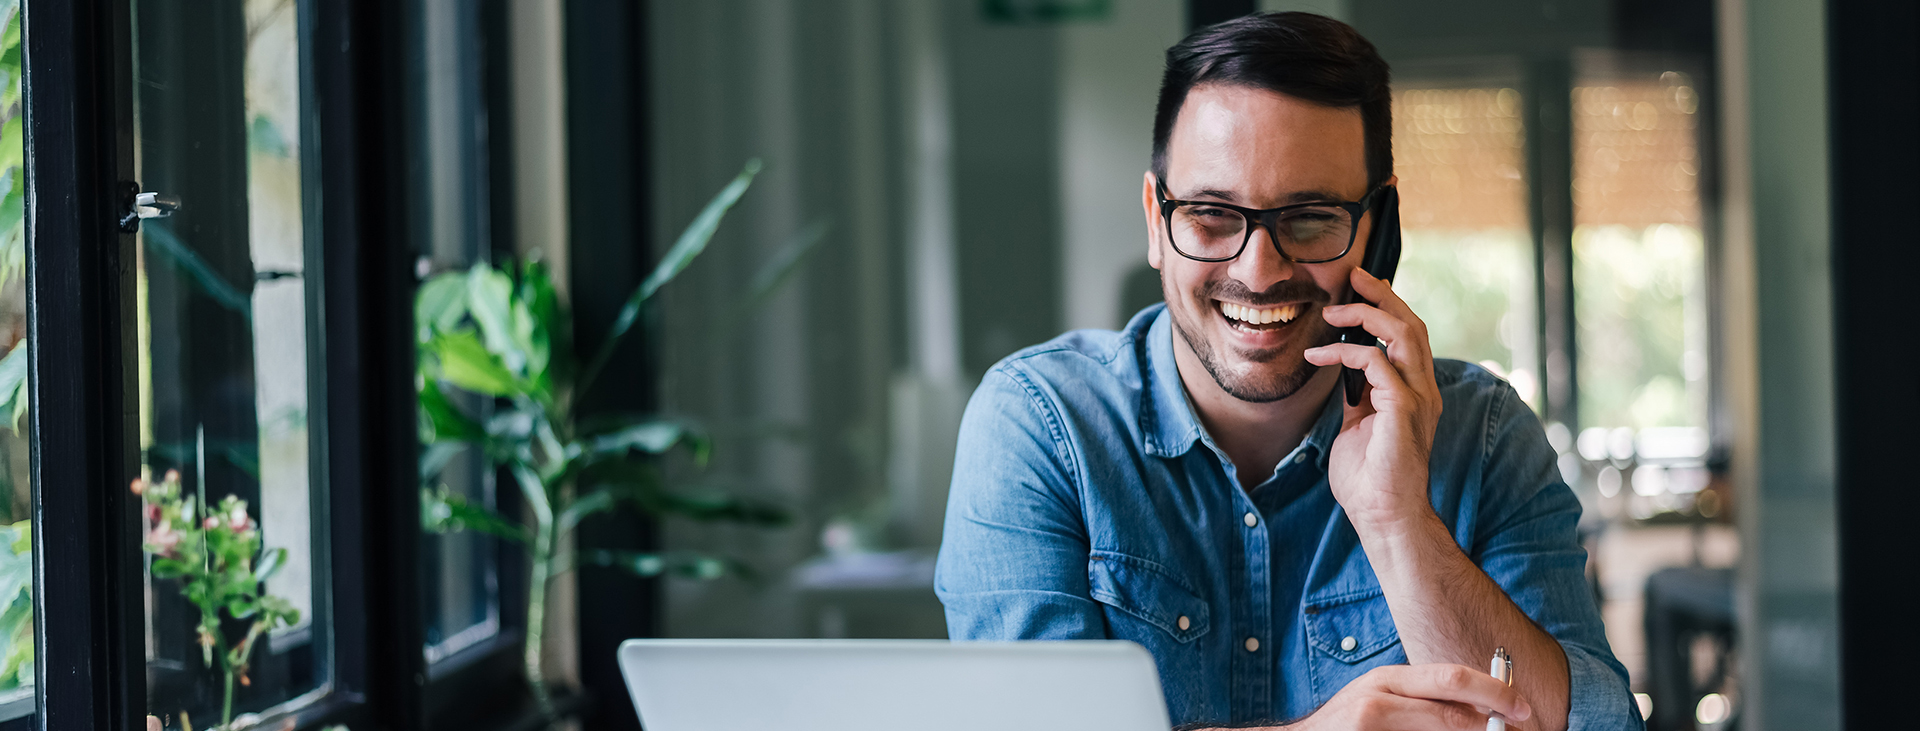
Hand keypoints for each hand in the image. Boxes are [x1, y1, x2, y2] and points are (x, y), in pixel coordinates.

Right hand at [1286, 663, 1531, 730]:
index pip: (1453, 676)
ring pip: (1443, 725)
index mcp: (1391, 678)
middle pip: (1452, 695)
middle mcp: (1380, 692)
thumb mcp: (1384, 704)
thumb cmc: (1347, 727)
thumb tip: (1478, 709)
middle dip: (1493, 709)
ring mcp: (1370, 717)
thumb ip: (1423, 702)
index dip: (1494, 690)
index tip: (1520, 707)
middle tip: (1520, 722)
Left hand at [1303, 268, 1443, 531]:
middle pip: (1412, 325)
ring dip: (1366, 315)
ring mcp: (1418, 399)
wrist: (1383, 517)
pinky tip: (1318, 357)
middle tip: (1353, 276)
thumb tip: (1343, 375)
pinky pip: (1377, 363)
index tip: (1359, 289)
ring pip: (1403, 334)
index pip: (1410, 336)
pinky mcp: (1403, 409)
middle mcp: (1424, 390)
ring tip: (1332, 312)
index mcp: (1415, 392)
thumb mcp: (1358, 426)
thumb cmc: (1369, 479)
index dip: (1388, 307)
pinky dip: (1345, 354)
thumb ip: (1358, 398)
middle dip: (1382, 295)